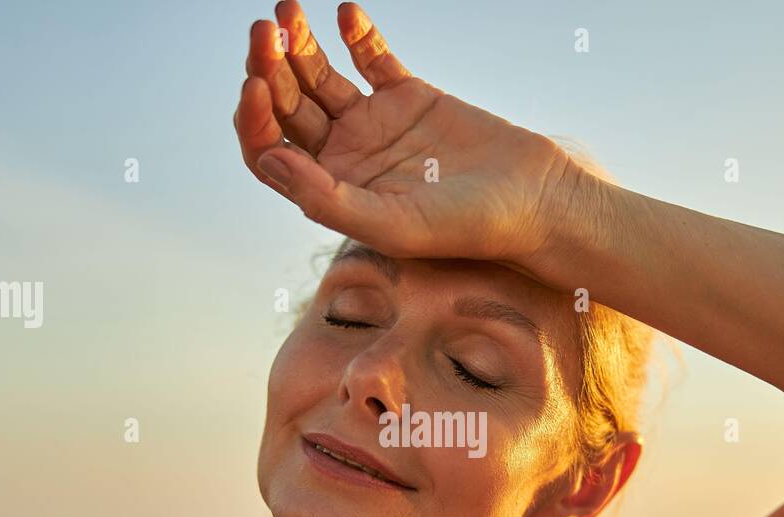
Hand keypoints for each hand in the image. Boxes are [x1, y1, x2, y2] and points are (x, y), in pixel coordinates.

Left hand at [234, 1, 584, 269]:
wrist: (530, 200)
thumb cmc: (464, 228)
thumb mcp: (392, 224)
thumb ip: (326, 199)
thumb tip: (268, 158)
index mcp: (330, 191)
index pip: (268, 150)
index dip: (253, 118)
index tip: (256, 83)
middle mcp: (344, 156)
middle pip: (287, 105)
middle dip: (268, 67)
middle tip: (265, 32)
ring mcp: (373, 123)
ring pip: (318, 76)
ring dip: (298, 44)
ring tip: (288, 10)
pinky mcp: (407, 95)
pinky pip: (371, 58)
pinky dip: (357, 34)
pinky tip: (349, 15)